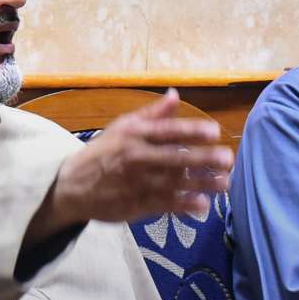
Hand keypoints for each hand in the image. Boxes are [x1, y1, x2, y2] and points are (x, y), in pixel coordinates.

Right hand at [28, 91, 232, 242]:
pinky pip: (164, 205)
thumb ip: (152, 114)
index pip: (167, 131)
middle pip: (174, 158)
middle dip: (202, 159)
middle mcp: (136, 157)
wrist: (71, 186)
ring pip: (173, 183)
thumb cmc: (102, 153)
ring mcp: (137, 183)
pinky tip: (202, 204)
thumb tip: (175, 94)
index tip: (214, 132)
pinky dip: (183, 205)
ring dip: (200, 183)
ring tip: (224, 183)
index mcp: (134, 135)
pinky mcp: (136, 204)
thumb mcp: (122, 127)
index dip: (191, 131)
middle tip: (227, 159)